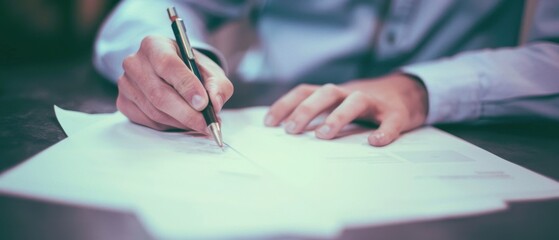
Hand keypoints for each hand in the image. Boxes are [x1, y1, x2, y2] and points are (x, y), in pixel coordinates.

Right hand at [117, 35, 233, 131]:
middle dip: (187, 113)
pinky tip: (182, 122)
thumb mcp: (210, 72)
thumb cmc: (192, 71)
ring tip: (200, 124)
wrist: (174, 75)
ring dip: (181, 122)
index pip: (167, 65)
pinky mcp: (123, 102)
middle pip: (159, 93)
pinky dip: (169, 126)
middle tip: (207, 124)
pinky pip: (148, 121)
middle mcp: (134, 62)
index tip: (204, 103)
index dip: (186, 86)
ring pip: (154, 111)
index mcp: (154, 45)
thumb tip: (215, 103)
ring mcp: (126, 83)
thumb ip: (217, 85)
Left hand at [264, 73, 428, 145]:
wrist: (407, 93)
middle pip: (326, 93)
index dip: (286, 104)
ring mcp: (374, 102)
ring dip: (338, 116)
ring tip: (323, 135)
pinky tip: (375, 142)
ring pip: (355, 101)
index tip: (269, 123)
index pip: (305, 92)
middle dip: (306, 110)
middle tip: (291, 130)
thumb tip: (286, 133)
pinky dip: (384, 131)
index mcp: (334, 93)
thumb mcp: (338, 104)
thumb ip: (318, 114)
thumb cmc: (364, 105)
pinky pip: (390, 121)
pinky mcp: (396, 113)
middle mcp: (351, 93)